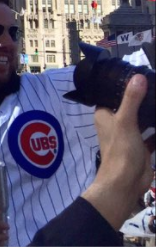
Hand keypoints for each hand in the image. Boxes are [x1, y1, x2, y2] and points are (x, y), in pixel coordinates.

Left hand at [81, 73, 151, 228]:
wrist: (126, 182)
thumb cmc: (120, 150)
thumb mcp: (126, 120)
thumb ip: (132, 100)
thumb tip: (138, 77)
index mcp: (104, 115)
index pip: (112, 94)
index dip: (123, 86)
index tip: (138, 73)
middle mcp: (115, 123)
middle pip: (130, 106)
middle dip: (142, 99)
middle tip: (155, 85)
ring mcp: (129, 135)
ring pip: (142, 120)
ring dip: (151, 113)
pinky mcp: (142, 147)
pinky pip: (152, 134)